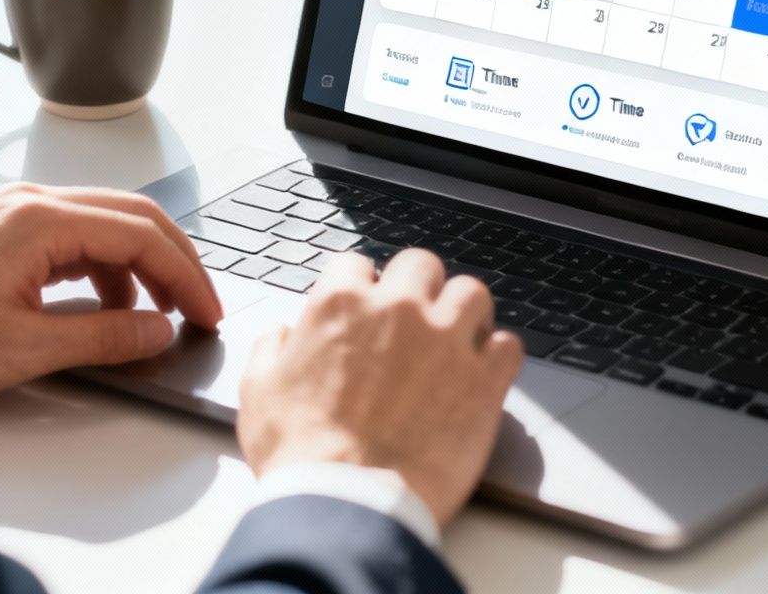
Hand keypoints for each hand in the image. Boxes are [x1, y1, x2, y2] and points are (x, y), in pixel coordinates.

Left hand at [0, 183, 221, 398]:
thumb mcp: (24, 347)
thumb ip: (102, 337)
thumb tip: (156, 331)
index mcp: (41, 221)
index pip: (141, 234)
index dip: (185, 275)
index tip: (206, 311)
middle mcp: (31, 203)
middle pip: (132, 216)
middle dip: (174, 262)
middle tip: (198, 306)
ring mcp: (14, 213)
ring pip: (104, 224)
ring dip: (138, 266)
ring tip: (153, 316)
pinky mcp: (1, 230)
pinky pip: (73, 236)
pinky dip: (103, 268)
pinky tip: (104, 306)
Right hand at [237, 249, 522, 526]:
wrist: (349, 502)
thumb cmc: (301, 453)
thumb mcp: (259, 391)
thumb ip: (270, 350)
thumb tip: (281, 336)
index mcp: (340, 303)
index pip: (355, 264)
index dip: (359, 288)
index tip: (364, 309)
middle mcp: (398, 308)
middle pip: (421, 265)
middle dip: (417, 288)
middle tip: (413, 320)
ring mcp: (446, 339)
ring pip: (472, 292)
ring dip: (464, 312)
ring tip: (457, 339)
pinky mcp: (484, 378)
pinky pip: (508, 344)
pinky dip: (498, 356)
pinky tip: (483, 374)